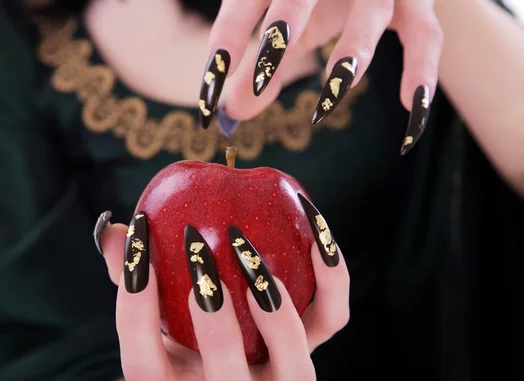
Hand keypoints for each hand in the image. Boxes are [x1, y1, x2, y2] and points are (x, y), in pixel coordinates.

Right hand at [93, 204, 349, 380]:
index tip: (139, 254)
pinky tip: (314, 234)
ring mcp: (277, 376)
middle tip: (200, 258)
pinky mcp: (314, 344)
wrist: (231, 346)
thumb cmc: (179, 319)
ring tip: (255, 260)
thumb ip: (130, 271)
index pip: (144, 367)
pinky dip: (332, 278)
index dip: (135, 313)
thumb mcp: (149, 299)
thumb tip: (115, 230)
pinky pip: (333, 320)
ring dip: (280, 321)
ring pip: (296, 380)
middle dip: (218, 328)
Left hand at [198, 0, 442, 154]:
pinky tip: (409, 111)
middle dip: (279, 38)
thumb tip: (230, 114)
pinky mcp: (417, 4)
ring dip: (350, 56)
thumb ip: (264, 71)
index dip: (225, 49)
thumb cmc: (323, 3)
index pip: (245, 6)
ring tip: (326, 103)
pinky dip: (421, 74)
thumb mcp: (289, 30)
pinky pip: (426, 37)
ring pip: (370, 14)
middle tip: (257, 84)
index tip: (208, 101)